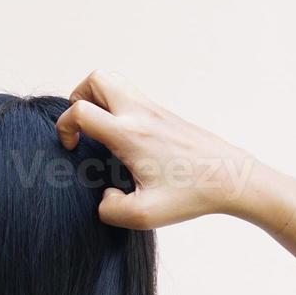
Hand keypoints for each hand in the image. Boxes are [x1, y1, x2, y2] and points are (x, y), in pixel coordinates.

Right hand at [55, 71, 256, 228]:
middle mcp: (140, 115)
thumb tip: (105, 197)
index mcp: (130, 135)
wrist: (231, 178)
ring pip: (115, 81)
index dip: (64, 126)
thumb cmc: (192, 194)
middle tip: (81, 125)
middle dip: (78, 97)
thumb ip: (111, 211)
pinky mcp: (164, 115)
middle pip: (97, 78)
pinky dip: (117, 107)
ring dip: (97, 98)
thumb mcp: (145, 216)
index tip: (70, 147)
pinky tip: (123, 141)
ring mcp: (154, 110)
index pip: (81, 110)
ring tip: (98, 128)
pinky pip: (131, 96)